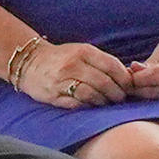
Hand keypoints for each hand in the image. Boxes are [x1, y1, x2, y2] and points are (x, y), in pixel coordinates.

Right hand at [6, 37, 130, 108]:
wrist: (29, 62)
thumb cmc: (61, 58)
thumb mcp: (82, 52)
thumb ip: (102, 62)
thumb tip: (127, 76)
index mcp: (83, 52)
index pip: (112, 66)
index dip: (124, 79)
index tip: (129, 86)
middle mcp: (73, 65)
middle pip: (104, 82)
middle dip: (117, 93)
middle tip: (120, 98)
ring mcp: (62, 81)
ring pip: (92, 94)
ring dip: (103, 101)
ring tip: (106, 102)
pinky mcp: (53, 95)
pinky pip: (76, 104)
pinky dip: (87, 106)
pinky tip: (91, 105)